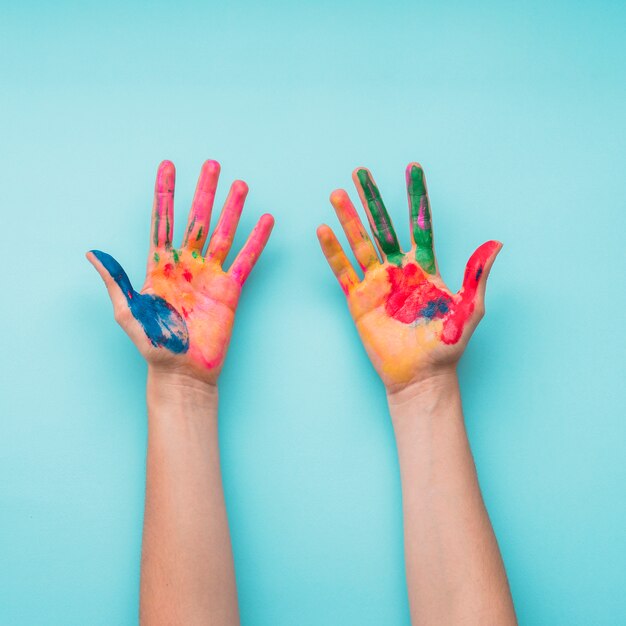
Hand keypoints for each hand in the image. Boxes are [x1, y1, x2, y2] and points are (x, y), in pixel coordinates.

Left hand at [87, 160, 273, 384]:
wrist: (182, 372)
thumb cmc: (153, 345)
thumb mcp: (128, 312)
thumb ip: (116, 281)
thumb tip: (93, 253)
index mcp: (159, 266)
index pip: (163, 221)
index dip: (165, 194)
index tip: (168, 167)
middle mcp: (186, 265)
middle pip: (196, 219)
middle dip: (204, 191)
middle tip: (212, 164)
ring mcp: (210, 275)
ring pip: (223, 234)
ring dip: (232, 209)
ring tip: (241, 184)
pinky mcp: (230, 290)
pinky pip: (246, 260)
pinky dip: (256, 241)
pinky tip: (265, 221)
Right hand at [317, 163, 500, 391]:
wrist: (420, 375)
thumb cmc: (446, 346)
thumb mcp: (468, 311)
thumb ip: (477, 277)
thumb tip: (496, 244)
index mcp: (424, 268)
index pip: (419, 224)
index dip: (415, 196)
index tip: (412, 169)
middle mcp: (398, 270)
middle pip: (382, 226)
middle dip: (372, 199)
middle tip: (361, 172)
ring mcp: (377, 283)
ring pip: (360, 242)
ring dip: (349, 218)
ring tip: (337, 193)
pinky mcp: (359, 300)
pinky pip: (343, 270)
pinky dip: (333, 251)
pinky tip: (323, 231)